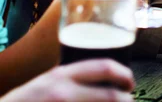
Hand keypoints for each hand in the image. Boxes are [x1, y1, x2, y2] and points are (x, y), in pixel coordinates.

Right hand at [0, 59, 134, 101]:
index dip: (124, 75)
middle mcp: (63, 93)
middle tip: (130, 101)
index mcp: (63, 75)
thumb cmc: (27, 101)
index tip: (130, 83)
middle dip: (126, 100)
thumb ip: (73, 77)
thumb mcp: (49, 81)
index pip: (104, 67)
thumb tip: (106, 77)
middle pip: (110, 96)